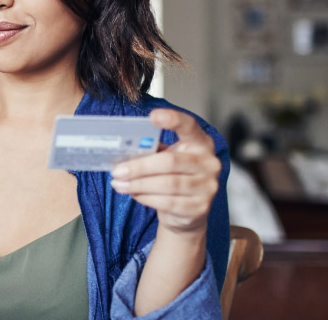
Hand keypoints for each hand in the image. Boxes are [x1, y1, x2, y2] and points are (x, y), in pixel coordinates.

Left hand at [109, 108, 220, 236]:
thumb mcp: (167, 158)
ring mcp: (207, 186)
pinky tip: (134, 194)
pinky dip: (146, 198)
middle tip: (117, 170)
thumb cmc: (173, 177)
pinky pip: (167, 202)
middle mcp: (209, 163)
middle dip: (139, 167)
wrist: (187, 212)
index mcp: (200, 143)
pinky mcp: (199, 207)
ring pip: (167, 184)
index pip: (189, 126)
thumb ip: (152, 151)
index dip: (173, 120)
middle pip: (170, 162)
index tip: (153, 116)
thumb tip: (123, 150)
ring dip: (138, 184)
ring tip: (119, 184)